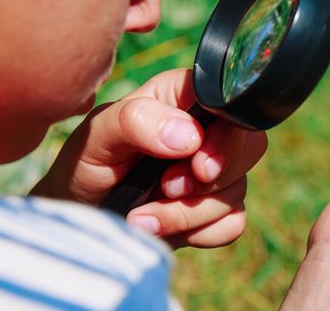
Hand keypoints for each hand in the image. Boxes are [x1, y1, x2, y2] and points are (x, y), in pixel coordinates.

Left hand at [31, 68, 266, 248]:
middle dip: (208, 180)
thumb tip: (190, 137)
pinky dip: (197, 232)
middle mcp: (209, 129)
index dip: (225, 136)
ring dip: (187, 213)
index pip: (232, 102)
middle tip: (166, 187)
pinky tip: (161, 228)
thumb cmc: (86, 163)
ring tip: (142, 217)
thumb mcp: (98, 135)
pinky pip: (232, 222)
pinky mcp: (217, 208)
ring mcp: (218, 170)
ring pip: (237, 191)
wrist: (79, 215)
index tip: (198, 165)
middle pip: (250, 147)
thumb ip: (138, 121)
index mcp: (185, 97)